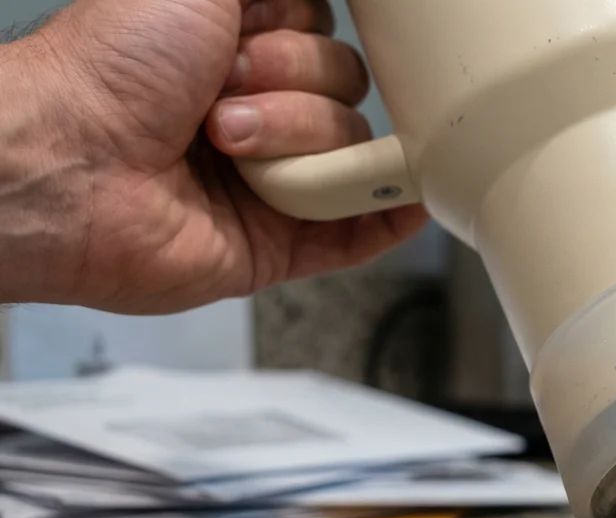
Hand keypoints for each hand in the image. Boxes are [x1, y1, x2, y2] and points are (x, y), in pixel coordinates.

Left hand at [5, 0, 426, 313]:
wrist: (68, 161)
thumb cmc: (107, 69)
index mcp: (233, 51)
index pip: (325, 36)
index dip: (298, 36)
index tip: (250, 33)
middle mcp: (255, 113)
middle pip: (347, 92)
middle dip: (293, 89)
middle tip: (223, 93)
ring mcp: (270, 179)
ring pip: (350, 152)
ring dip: (294, 141)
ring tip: (226, 146)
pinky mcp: (277, 243)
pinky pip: (357, 234)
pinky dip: (388, 216)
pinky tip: (404, 198)